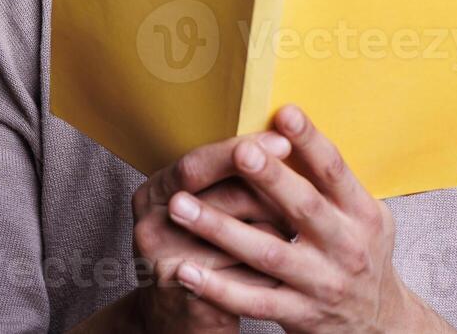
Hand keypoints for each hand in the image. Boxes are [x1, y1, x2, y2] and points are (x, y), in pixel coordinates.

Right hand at [131, 130, 293, 331]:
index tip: (283, 141)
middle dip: (267, 190)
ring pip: (233, 237)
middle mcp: (151, 225)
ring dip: (273, 228)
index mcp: (154, 193)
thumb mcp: (195, 208)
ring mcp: (164, 264)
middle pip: (217, 198)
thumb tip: (282, 145)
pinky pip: (239, 277)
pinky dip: (267, 268)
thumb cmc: (197, 250)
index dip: (240, 152)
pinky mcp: (186, 297)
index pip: (197, 164)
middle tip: (305, 186)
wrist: (174, 314)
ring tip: (298, 223)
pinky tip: (286, 261)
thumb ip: (223, 180)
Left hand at [165, 105, 452, 332]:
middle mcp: (346, 247)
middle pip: (303, 208)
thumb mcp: (364, 215)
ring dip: (221, 230)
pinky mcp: (300, 315)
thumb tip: (289, 127)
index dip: (311, 141)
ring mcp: (322, 283)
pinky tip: (187, 270)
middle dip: (270, 179)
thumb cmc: (362, 254)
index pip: (335, 170)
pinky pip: (253, 300)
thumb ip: (333, 181)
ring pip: (267, 254)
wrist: (379, 323)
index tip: (285, 113)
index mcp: (362, 213)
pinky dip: (219, 287)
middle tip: (238, 152)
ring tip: (180, 207)